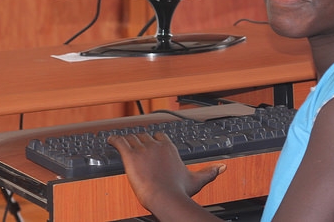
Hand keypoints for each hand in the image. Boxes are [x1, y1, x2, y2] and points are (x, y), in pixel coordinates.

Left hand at [108, 132, 225, 213]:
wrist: (165, 197)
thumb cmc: (179, 190)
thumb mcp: (196, 180)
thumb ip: (210, 171)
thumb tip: (223, 167)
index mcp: (169, 148)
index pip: (159, 137)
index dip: (154, 140)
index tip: (152, 143)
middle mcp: (156, 145)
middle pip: (144, 136)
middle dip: (139, 140)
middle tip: (134, 144)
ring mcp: (142, 149)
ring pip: (131, 138)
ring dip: (126, 140)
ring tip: (121, 142)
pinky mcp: (130, 156)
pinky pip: (119, 142)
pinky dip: (113, 140)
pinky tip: (110, 140)